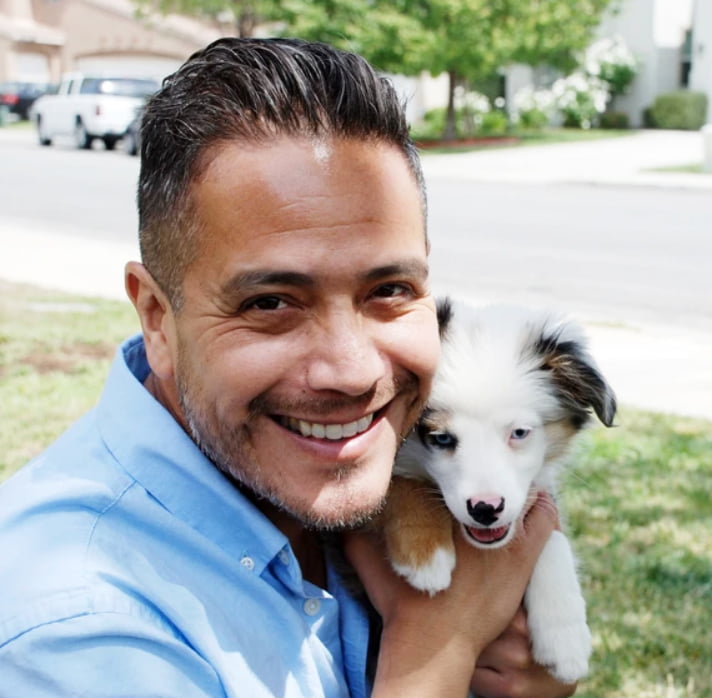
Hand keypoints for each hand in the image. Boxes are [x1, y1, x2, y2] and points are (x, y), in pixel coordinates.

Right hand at [344, 492, 558, 696]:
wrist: (431, 642)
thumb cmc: (400, 602)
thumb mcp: (368, 560)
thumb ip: (357, 533)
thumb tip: (343, 518)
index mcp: (434, 507)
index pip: (457, 472)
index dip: (466, 468)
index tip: (467, 475)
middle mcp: (467, 514)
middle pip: (490, 476)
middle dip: (493, 475)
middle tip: (494, 479)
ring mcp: (497, 534)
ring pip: (519, 491)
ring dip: (519, 490)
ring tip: (515, 494)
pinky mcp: (520, 557)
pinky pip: (544, 518)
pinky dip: (542, 509)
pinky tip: (533, 512)